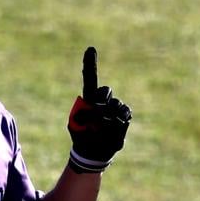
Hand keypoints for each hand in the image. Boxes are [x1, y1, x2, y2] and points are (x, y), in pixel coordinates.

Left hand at [67, 47, 131, 172]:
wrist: (93, 152)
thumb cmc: (81, 137)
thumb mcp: (75, 126)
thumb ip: (82, 115)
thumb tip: (97, 110)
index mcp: (88, 99)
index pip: (90, 78)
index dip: (90, 63)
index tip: (90, 48)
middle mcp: (102, 100)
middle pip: (106, 90)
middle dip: (101, 101)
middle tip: (94, 115)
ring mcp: (115, 107)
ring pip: (116, 104)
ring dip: (107, 116)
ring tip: (100, 128)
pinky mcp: (124, 117)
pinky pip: (124, 114)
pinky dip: (117, 122)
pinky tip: (112, 128)